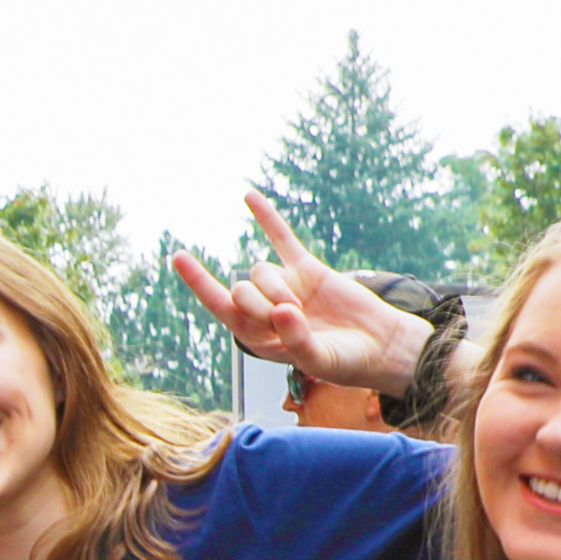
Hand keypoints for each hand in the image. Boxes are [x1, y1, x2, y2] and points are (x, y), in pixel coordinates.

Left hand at [171, 190, 433, 394]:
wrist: (381, 346)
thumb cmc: (346, 363)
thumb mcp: (319, 360)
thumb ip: (297, 340)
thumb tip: (282, 311)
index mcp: (258, 338)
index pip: (220, 307)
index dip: (200, 282)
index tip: (178, 256)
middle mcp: (267, 311)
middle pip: (241, 290)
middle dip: (260, 302)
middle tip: (290, 315)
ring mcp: (286, 287)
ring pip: (261, 271)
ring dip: (278, 287)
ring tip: (302, 307)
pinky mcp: (307, 269)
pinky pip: (282, 238)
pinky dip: (266, 218)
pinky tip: (247, 196)